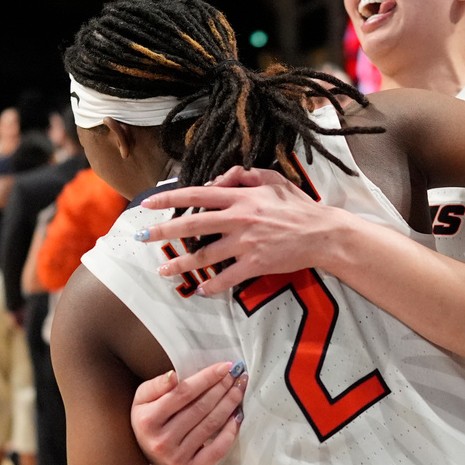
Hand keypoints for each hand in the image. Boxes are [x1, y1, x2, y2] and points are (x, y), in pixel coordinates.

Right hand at [131, 361, 247, 464]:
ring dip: (229, 404)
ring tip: (239, 389)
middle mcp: (162, 441)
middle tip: (236, 375)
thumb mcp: (142, 398)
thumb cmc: (148, 418)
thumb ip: (156, 385)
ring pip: (211, 425)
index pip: (184, 393)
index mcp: (148, 420)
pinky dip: (230, 432)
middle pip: (201, 408)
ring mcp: (176, 458)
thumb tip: (173, 375)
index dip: (207, 378)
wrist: (145, 451)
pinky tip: (237, 415)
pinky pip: (217, 450)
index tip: (225, 366)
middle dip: (222, 388)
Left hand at [139, 166, 342, 294]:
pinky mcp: (255, 264)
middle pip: (192, 225)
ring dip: (181, 264)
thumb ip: (244, 175)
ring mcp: (246, 243)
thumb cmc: (298, 206)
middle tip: (143, 238)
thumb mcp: (273, 180)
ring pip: (204, 256)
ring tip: (163, 270)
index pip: (197, 195)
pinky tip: (200, 290)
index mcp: (240, 197)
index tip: (148, 204)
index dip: (170, 199)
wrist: (322, 233)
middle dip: (163, 232)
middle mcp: (238, 218)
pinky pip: (227, 278)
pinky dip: (212, 286)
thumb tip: (218, 178)